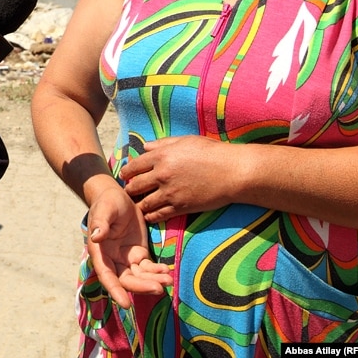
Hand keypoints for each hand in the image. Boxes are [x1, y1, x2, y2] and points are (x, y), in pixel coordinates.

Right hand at [86, 183, 170, 308]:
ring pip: (140, 277)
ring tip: (169, 279)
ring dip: (153, 281)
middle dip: (142, 286)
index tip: (126, 304)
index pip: (106, 275)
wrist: (117, 196)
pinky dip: (158, 271)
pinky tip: (167, 270)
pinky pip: (148, 268)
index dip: (115, 290)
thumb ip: (100, 223)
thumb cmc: (107, 202)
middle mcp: (112, 259)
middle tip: (160, 288)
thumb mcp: (104, 209)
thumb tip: (97, 236)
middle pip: (126, 280)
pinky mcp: (138, 255)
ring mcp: (126, 259)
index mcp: (100, 251)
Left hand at [119, 136, 235, 222]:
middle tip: (128, 192)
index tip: (125, 175)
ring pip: (144, 203)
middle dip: (129, 190)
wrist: (233, 172)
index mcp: (161, 156)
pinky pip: (159, 215)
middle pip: (135, 186)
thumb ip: (162, 144)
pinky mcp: (181, 207)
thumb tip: (145, 147)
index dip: (127, 172)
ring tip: (137, 205)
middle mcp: (162, 175)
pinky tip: (149, 216)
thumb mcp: (185, 141)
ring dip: (138, 204)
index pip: (133, 166)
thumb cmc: (212, 152)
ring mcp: (170, 193)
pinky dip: (151, 216)